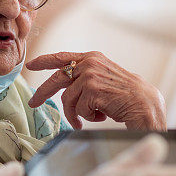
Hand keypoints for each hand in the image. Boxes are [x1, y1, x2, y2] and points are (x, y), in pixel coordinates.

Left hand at [27, 51, 166, 130]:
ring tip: (89, 119)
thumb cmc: (126, 96)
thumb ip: (84, 78)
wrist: (145, 104)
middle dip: (43, 93)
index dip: (44, 61)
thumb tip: (63, 89)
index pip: (63, 56)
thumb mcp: (103, 79)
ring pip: (67, 100)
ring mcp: (90, 74)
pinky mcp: (91, 89)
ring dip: (76, 114)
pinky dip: (87, 117)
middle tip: (34, 104)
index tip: (31, 65)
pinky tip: (101, 116)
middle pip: (57, 79)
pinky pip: (78, 109)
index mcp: (92, 58)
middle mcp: (89, 63)